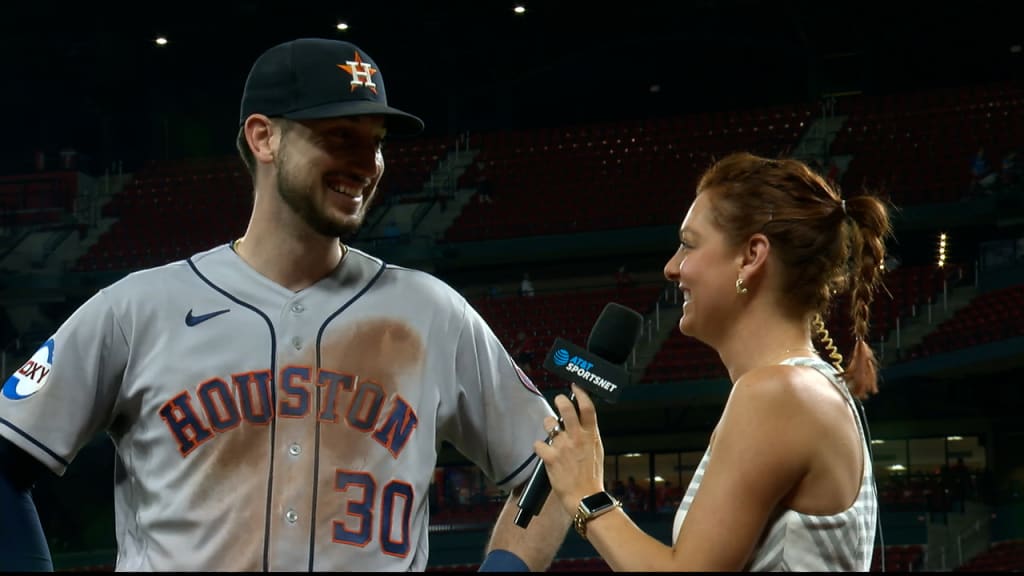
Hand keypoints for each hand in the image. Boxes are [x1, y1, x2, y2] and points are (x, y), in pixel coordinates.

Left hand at [533, 384, 605, 515]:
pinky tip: (544, 452)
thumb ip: (589, 435)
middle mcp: (577, 438)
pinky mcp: (551, 458)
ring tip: (551, 432)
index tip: (575, 387)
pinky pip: (538, 444)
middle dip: (561, 400)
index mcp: (591, 436)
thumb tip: (583, 422)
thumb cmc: (591, 476)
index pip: (588, 408)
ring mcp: (563, 447)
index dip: (581, 394)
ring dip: (548, 425)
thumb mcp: (597, 451)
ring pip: (549, 424)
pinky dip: (539, 447)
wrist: (585, 497)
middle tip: (559, 399)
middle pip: (567, 409)